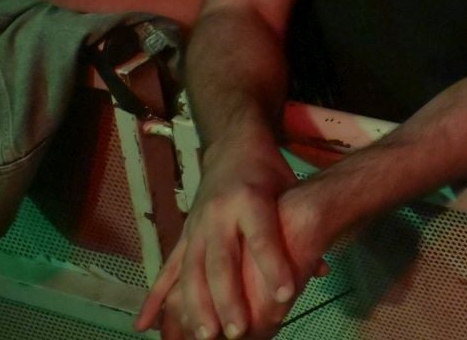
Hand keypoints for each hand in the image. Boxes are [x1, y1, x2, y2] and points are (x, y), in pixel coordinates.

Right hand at [135, 144, 304, 339]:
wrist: (232, 147)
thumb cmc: (268, 173)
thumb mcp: (290, 190)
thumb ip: (302, 228)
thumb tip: (322, 271)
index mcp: (250, 199)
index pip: (262, 237)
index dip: (273, 265)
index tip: (284, 296)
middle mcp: (219, 214)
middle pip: (221, 261)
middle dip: (229, 299)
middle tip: (239, 331)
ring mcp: (196, 226)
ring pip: (191, 271)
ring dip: (196, 306)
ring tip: (205, 336)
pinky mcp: (183, 236)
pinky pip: (166, 271)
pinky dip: (155, 299)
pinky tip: (144, 327)